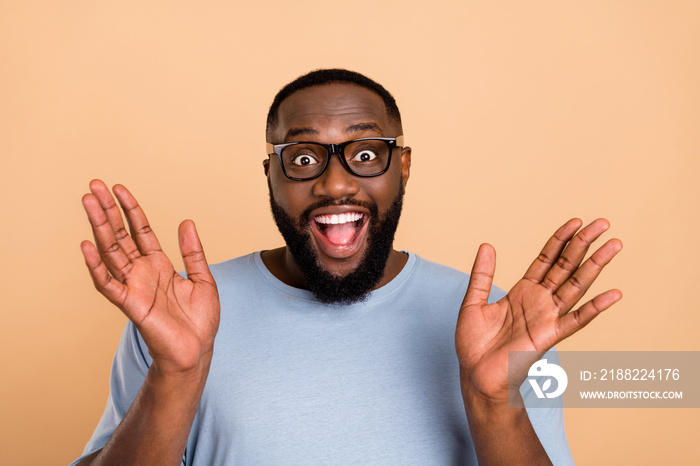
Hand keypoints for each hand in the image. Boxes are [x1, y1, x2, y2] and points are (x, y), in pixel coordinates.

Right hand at [80, 180, 219, 374]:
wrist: (197, 350)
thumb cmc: (199, 321)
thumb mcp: (203, 279)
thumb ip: (193, 252)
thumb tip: (186, 221)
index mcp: (159, 265)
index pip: (140, 230)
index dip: (130, 209)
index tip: (119, 189)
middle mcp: (142, 272)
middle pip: (120, 236)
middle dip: (107, 211)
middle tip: (93, 186)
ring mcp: (134, 287)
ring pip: (111, 252)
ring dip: (99, 228)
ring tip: (88, 203)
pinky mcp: (130, 305)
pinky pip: (109, 284)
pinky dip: (97, 266)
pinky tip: (88, 246)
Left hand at [456, 218, 621, 401]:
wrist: (474, 375)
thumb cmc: (474, 344)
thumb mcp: (473, 302)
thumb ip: (482, 275)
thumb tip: (487, 245)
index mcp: (523, 291)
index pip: (546, 259)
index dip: (560, 240)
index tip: (576, 221)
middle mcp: (539, 301)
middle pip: (566, 266)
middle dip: (583, 244)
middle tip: (603, 223)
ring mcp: (547, 317)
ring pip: (575, 286)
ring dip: (595, 266)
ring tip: (613, 245)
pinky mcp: (549, 336)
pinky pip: (575, 320)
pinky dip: (595, 308)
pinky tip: (612, 294)